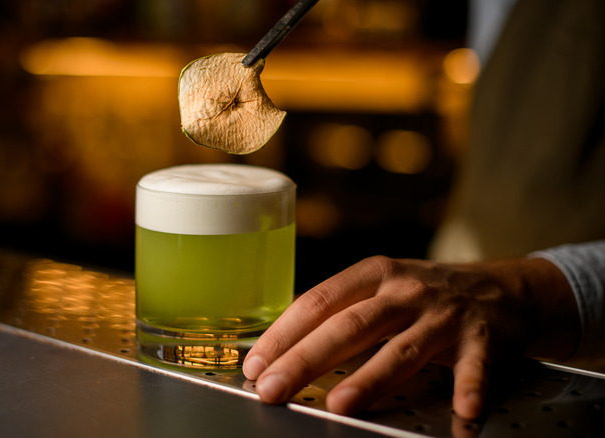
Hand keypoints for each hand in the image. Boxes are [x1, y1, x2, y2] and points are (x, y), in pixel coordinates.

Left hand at [242, 256, 577, 419]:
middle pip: (349, 326)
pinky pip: (476, 369)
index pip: (318, 302)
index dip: (284, 333)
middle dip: (306, 359)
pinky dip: (469, 390)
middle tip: (273, 388)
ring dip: (369, 379)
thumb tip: (282, 349)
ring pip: (401, 349)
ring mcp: (446, 315)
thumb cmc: (427, 294)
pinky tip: (460, 416)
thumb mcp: (382, 287)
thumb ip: (341, 312)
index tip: (256, 363)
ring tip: (338, 404)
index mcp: (374, 275)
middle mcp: (406, 291)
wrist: (505, 288)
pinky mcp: (485, 339)